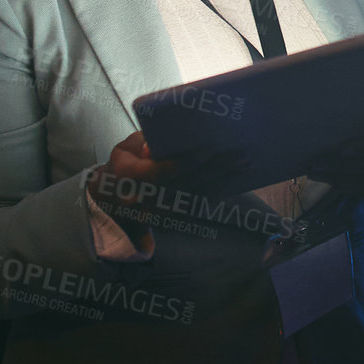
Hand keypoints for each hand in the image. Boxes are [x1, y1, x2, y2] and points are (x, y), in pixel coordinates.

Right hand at [85, 130, 243, 207]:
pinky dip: (220, 191)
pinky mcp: (173, 221)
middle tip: (238, 152)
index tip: (206, 149)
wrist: (118, 195)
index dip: (183, 162)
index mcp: (128, 178)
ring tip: (245, 162)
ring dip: (223, 179)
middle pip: (184, 184)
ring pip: (196, 197)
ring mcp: (158, 214)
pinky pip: (200, 206)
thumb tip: (154, 149)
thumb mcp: (128, 147)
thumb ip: (142, 143)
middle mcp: (142, 200)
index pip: (158, 173)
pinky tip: (237, 177)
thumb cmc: (128, 161)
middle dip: (214, 168)